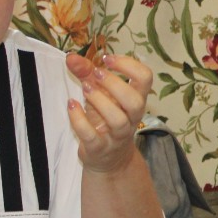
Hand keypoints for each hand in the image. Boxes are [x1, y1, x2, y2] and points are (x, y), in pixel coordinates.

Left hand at [66, 51, 151, 173]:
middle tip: (96, 74)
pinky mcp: (99, 148)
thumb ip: (87, 74)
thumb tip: (71, 57)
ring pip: (117, 119)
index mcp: (135, 100)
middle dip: (114, 84)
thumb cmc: (106, 120)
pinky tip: (71, 105)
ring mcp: (117, 136)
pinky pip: (91, 135)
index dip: (129, 65)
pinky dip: (79, 119)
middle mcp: (131, 118)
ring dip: (99, 100)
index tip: (107, 59)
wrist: (108, 159)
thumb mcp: (99, 94)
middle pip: (134, 101)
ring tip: (84, 89)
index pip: (145, 78)